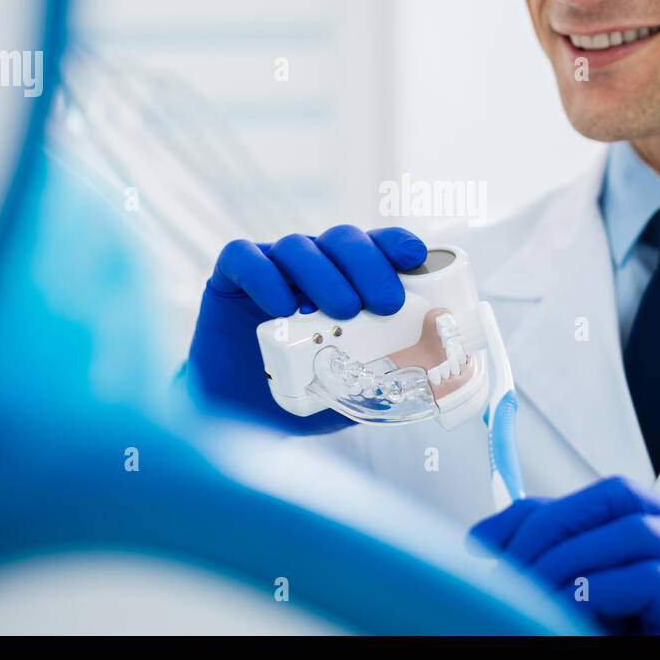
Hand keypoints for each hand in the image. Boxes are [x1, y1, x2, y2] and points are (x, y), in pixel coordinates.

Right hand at [184, 225, 426, 431]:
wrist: (236, 419)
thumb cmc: (300, 398)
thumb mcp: (353, 389)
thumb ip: (384, 376)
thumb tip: (432, 377)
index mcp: (344, 280)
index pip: (373, 246)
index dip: (394, 244)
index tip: (414, 258)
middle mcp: (310, 268)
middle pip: (341, 240)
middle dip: (369, 266)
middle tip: (386, 304)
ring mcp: (269, 269)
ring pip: (297, 246)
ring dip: (324, 274)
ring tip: (343, 311)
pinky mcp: (228, 280)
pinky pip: (244, 259)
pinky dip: (264, 276)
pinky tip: (282, 306)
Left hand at [469, 475, 659, 634]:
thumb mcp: (610, 614)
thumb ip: (575, 582)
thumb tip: (502, 560)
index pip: (601, 498)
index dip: (536, 512)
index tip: (484, 541)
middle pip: (615, 496)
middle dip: (547, 526)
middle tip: (504, 568)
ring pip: (630, 528)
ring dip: (566, 559)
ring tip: (532, 594)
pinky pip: (648, 577)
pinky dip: (596, 589)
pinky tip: (571, 610)